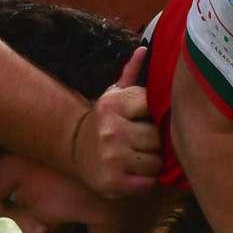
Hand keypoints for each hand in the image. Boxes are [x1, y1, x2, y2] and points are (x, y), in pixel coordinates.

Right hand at [69, 46, 161, 197]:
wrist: (74, 150)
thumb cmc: (105, 120)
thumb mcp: (113, 94)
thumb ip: (131, 73)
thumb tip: (145, 48)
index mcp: (114, 105)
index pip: (154, 108)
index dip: (155, 116)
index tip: (146, 119)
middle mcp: (111, 130)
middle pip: (158, 138)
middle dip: (156, 142)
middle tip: (144, 142)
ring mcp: (112, 158)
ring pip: (156, 162)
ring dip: (153, 163)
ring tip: (140, 157)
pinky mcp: (113, 183)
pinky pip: (148, 183)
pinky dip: (146, 181)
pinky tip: (135, 173)